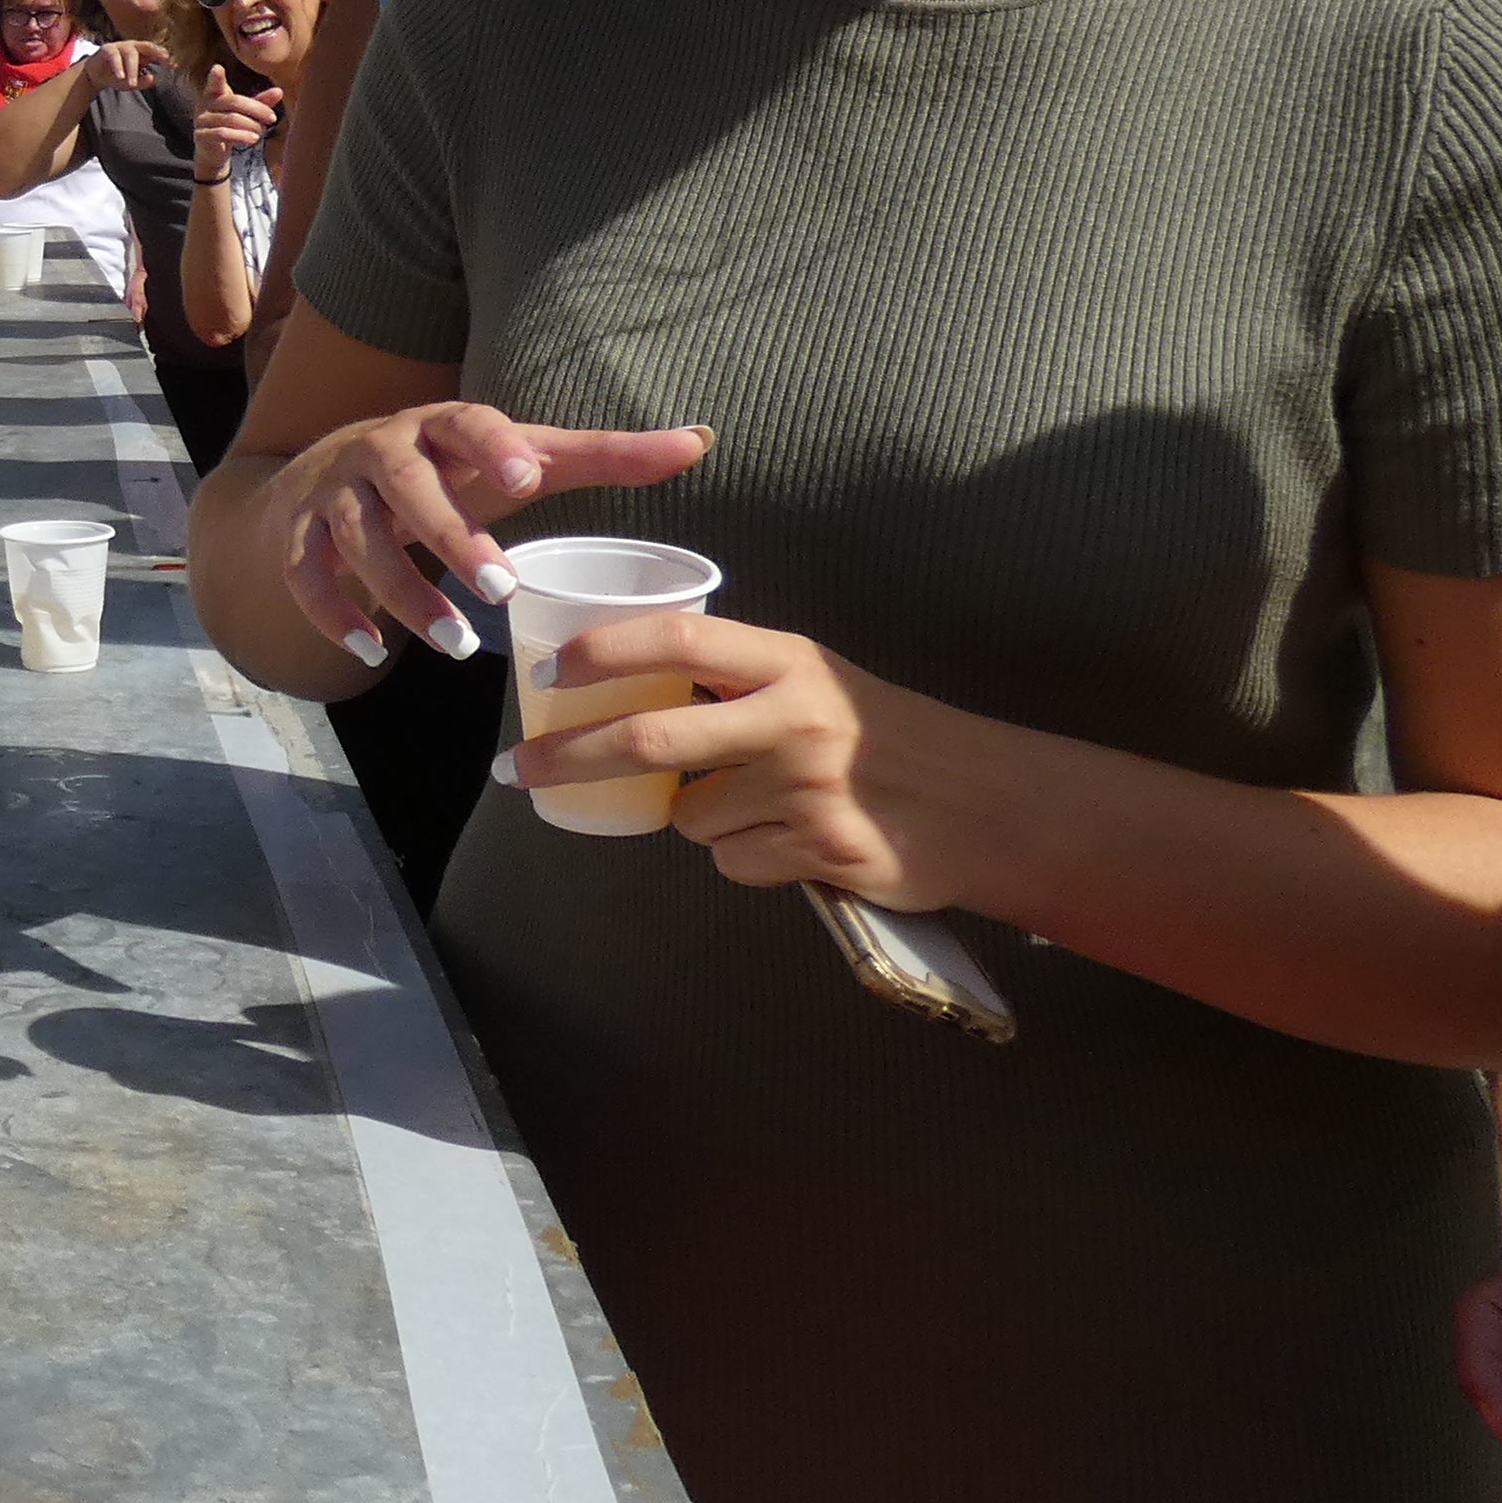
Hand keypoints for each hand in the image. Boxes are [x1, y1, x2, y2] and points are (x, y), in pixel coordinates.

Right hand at [83, 41, 168, 99]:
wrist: (96, 75)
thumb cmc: (118, 76)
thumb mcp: (131, 83)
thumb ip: (142, 82)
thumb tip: (153, 78)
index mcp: (142, 53)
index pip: (156, 52)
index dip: (165, 56)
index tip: (174, 64)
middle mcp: (133, 47)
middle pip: (147, 46)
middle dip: (156, 52)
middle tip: (165, 58)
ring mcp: (120, 46)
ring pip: (130, 54)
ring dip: (132, 69)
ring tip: (131, 83)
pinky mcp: (107, 49)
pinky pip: (114, 56)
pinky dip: (117, 66)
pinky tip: (120, 76)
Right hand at [189, 67, 279, 179]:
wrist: (213, 154)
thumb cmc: (231, 128)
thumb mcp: (246, 114)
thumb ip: (260, 102)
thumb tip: (279, 91)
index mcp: (215, 95)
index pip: (215, 84)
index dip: (215, 77)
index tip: (218, 68)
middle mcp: (205, 105)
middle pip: (233, 102)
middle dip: (256, 109)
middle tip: (272, 118)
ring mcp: (202, 121)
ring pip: (231, 119)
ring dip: (251, 125)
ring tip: (261, 132)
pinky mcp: (201, 136)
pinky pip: (222, 134)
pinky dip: (241, 136)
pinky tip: (253, 139)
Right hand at [273, 400, 711, 662]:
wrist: (318, 475)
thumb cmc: (449, 469)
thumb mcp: (520, 457)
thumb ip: (604, 455)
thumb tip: (702, 440)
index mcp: (440, 425)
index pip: (466, 420)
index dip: (494, 446)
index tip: (530, 478)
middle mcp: (381, 450)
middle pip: (406, 485)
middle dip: (449, 535)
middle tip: (501, 590)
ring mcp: (334, 494)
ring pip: (357, 540)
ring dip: (403, 594)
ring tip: (456, 646)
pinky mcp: (298, 538)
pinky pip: (306, 577)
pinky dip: (333, 615)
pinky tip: (372, 653)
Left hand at [508, 611, 980, 909]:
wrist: (984, 802)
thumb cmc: (881, 736)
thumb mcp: (813, 682)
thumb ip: (733, 682)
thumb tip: (624, 694)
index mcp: (788, 660)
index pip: (677, 639)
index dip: (602, 652)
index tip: (546, 674)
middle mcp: (794, 716)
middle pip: (649, 736)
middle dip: (570, 755)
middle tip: (517, 770)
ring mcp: (808, 786)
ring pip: (690, 816)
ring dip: (701, 820)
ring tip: (766, 807)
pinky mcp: (823, 849)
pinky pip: (735, 862)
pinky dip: (748, 859)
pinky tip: (798, 843)